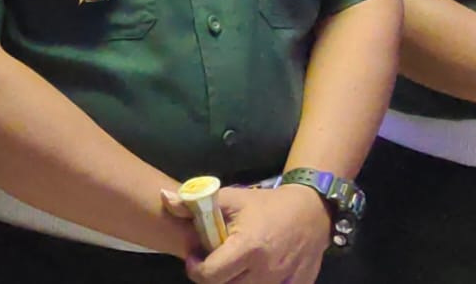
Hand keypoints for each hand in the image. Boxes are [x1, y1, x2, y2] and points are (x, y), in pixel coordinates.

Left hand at [164, 185, 328, 283]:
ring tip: (232, 265)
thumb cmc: (266, 205)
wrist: (311, 211)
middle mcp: (265, 271)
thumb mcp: (232, 198)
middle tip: (212, 260)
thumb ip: (195, 202)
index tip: (195, 256)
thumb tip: (164, 199)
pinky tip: (252, 271)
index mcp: (248, 248)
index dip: (196, 269)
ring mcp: (282, 282)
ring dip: (233, 281)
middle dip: (213, 276)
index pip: (210, 276)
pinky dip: (255, 283)